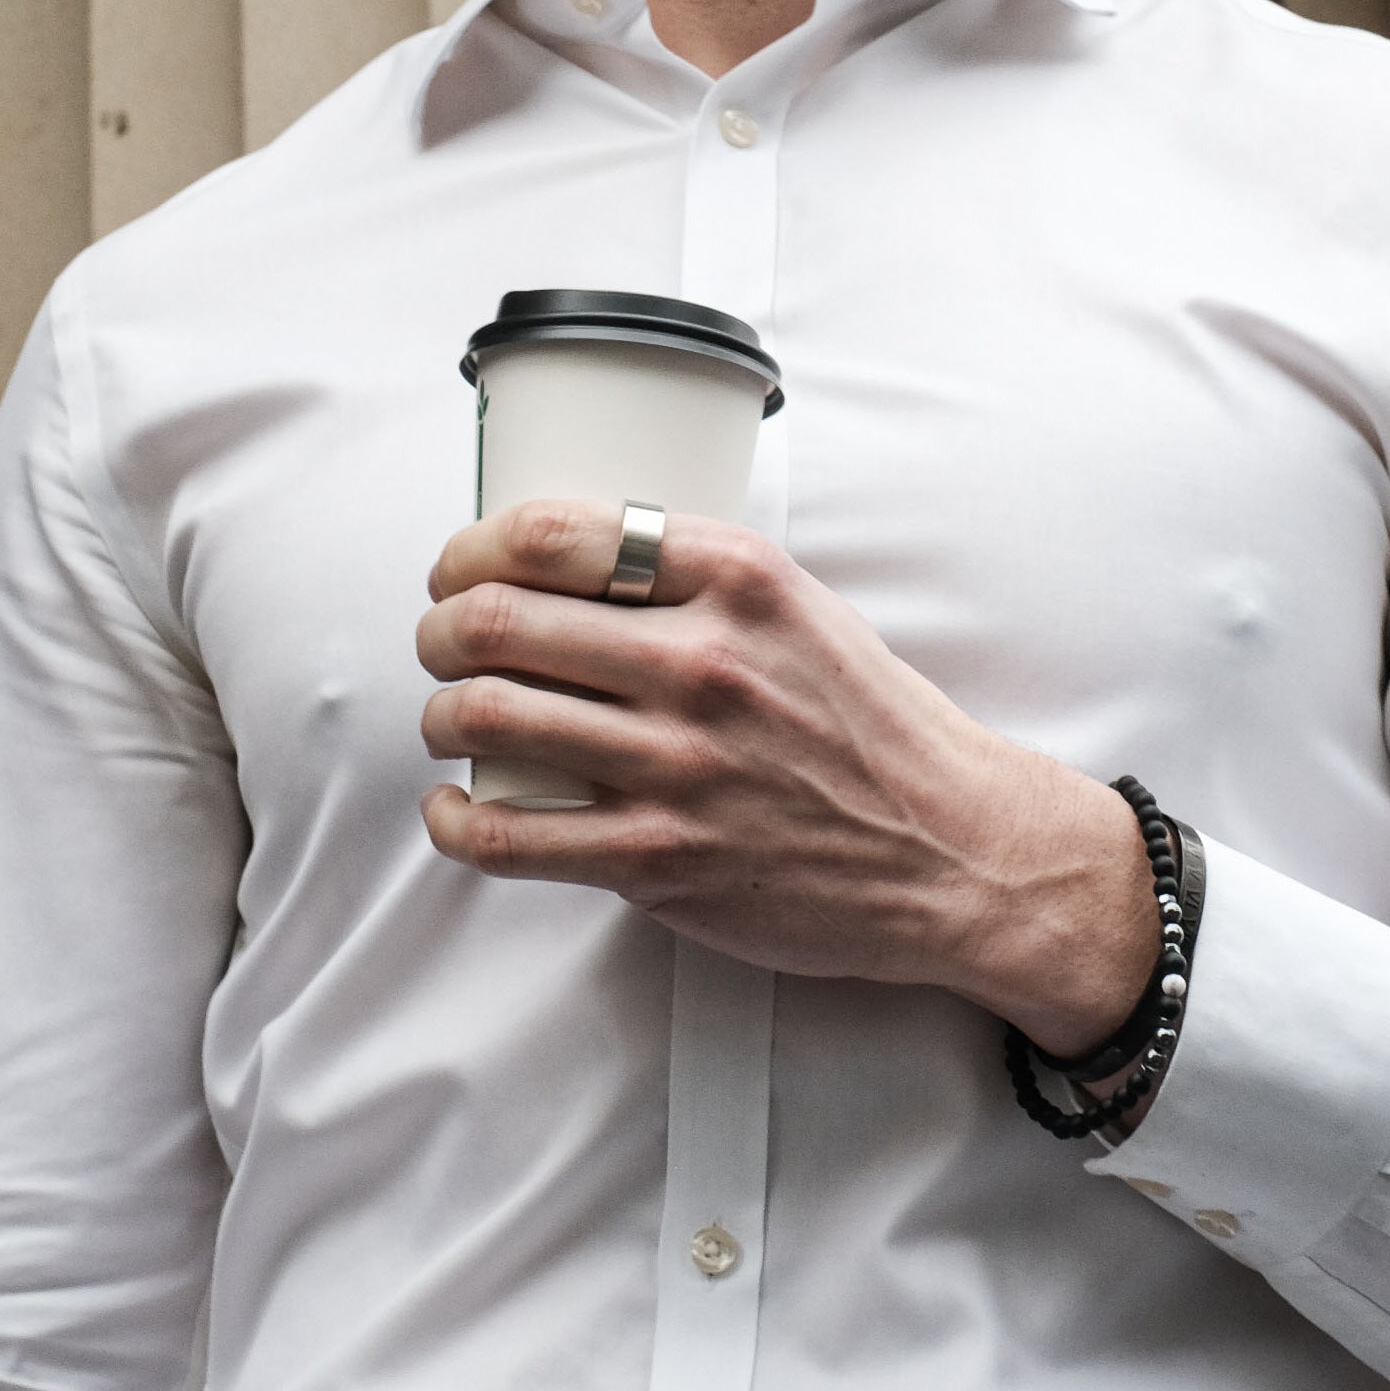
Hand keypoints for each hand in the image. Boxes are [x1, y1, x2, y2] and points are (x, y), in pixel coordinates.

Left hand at [415, 501, 1158, 1056]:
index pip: (553, 531)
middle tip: (443, 638)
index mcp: (738, 579)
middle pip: (497, 619)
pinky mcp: (659, 859)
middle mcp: (702, 661)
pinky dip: (455, 819)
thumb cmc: (872, 726)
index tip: (463, 565)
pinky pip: (505, 834)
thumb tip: (573, 563)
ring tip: (452, 714)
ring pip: (483, 716)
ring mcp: (677, 764)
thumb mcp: (802, 609)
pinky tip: (458, 807)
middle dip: (441, 625)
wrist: (949, 847)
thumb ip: (698, 580)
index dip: (474, 546)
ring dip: (440, 712)